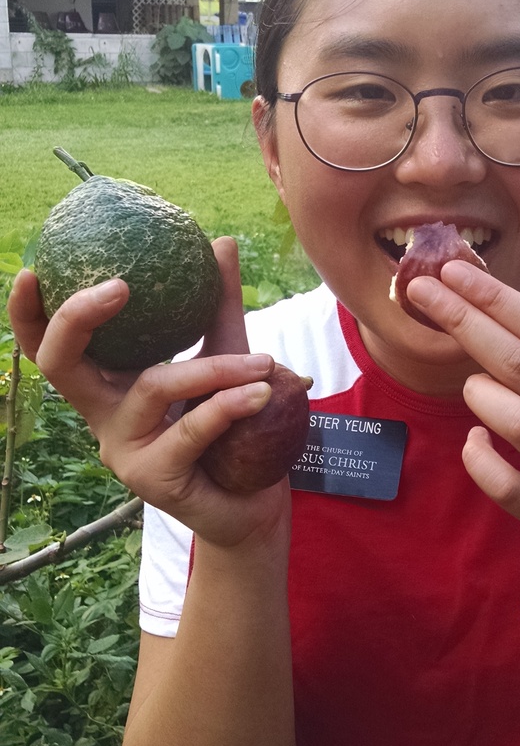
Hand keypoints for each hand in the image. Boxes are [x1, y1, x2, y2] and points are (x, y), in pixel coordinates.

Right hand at [8, 237, 290, 550]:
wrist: (256, 504)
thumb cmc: (234, 430)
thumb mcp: (227, 357)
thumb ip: (218, 306)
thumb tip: (222, 241)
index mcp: (108, 384)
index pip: (50, 347)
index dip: (29, 314)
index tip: (34, 270)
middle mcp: (103, 416)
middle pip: (59, 365)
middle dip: (77, 319)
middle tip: (119, 285)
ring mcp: (123, 451)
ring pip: (152, 388)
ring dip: (212, 369)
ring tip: (262, 362)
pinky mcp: (153, 480)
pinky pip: (191, 429)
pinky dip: (230, 405)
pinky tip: (263, 391)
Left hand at [406, 260, 519, 575]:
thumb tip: (474, 295)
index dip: (495, 297)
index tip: (452, 271)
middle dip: (466, 322)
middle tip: (422, 292)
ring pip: (519, 421)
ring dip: (480, 395)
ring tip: (473, 389)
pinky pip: (500, 481)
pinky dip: (477, 456)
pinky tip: (475, 441)